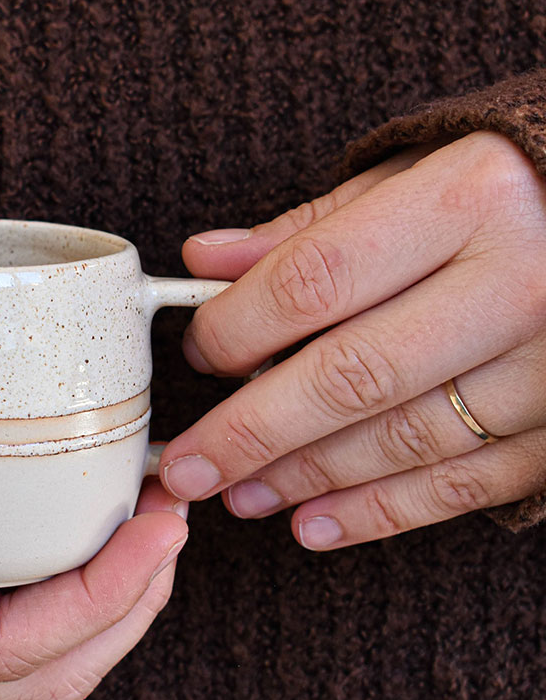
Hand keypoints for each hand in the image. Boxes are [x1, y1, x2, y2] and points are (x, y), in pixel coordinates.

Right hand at [0, 468, 187, 699]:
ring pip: (43, 665)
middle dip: (132, 604)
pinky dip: (75, 597)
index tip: (157, 527)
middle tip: (175, 519)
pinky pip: (18, 638)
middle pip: (50, 671)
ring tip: (153, 532)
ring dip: (115, 607)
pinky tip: (88, 541)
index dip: (102, 597)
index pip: (15, 650)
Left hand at [158, 131, 545, 547]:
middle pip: (352, 374)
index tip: (197, 356)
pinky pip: (467, 483)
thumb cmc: (512, 188)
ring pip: (406, 439)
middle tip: (186, 468)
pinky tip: (317, 524)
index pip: (320, 278)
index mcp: (470, 199)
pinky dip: (385, 512)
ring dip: (309, 477)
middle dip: (254, 432)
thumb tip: (206, 260)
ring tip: (241, 495)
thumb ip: (314, 225)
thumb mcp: (418, 175)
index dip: (241, 327)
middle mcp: (518, 281)